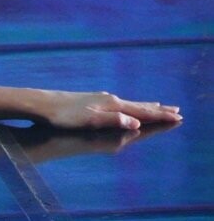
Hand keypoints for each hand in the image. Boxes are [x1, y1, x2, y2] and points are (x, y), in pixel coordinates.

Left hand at [39, 90, 181, 130]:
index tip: (178, 117)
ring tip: (159, 105)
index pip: (141, 111)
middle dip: (158, 109)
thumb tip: (137, 122)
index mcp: (111, 105)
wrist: (41, 104)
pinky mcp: (91, 100)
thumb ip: (113, 121)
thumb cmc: (63, 115)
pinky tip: (127, 105)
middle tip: (177, 110)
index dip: (160, 116)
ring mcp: (100, 98)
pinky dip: (130, 105)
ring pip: (129, 103)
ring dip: (146, 106)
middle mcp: (108, 99)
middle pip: (139, 105)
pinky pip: (118, 104)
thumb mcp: (89, 120)